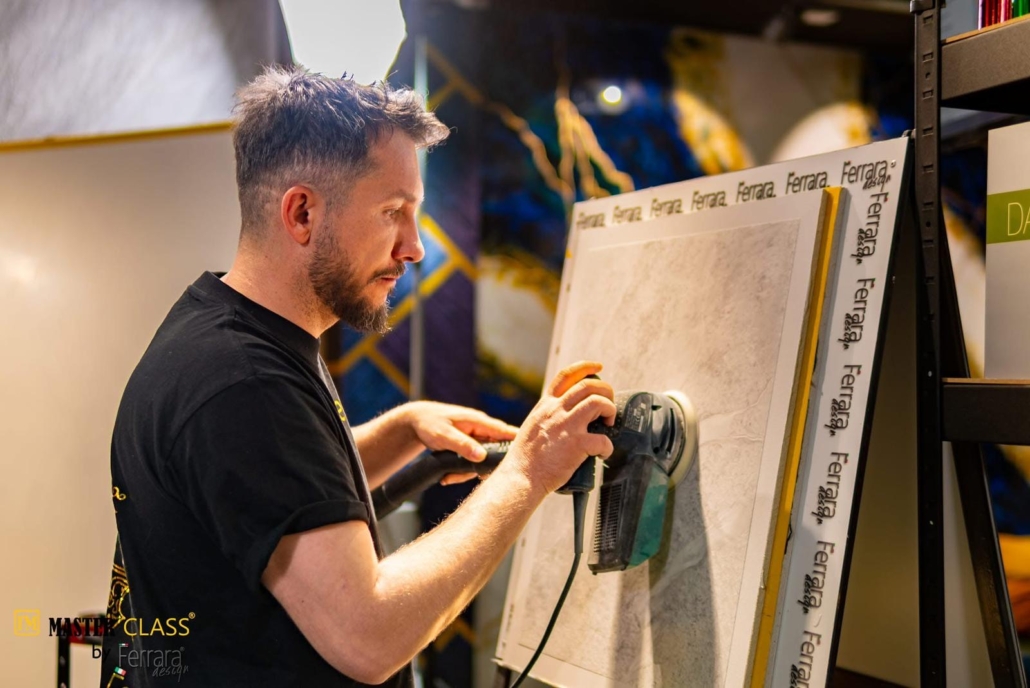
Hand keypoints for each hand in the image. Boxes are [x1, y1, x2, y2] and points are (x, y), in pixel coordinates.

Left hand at [402, 401, 519, 485]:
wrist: (417, 421)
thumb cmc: (430, 423)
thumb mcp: (444, 435)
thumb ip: (463, 445)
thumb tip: (481, 456)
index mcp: (479, 422)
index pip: (505, 431)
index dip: (518, 442)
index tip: (530, 455)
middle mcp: (481, 431)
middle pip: (496, 452)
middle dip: (486, 468)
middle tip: (476, 478)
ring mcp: (476, 440)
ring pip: (482, 461)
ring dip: (467, 473)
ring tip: (449, 478)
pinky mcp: (470, 448)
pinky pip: (472, 463)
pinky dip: (460, 472)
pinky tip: (447, 477)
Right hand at [504, 361, 616, 493]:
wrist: (520, 477)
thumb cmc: (526, 458)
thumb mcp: (533, 426)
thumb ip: (548, 417)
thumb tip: (566, 416)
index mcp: (545, 405)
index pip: (566, 376)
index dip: (586, 367)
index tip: (598, 367)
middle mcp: (556, 410)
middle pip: (588, 385)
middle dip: (605, 390)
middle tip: (608, 404)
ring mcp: (566, 426)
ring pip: (598, 402)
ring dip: (609, 409)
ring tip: (608, 423)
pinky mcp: (576, 444)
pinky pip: (603, 439)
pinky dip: (608, 447)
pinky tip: (603, 453)